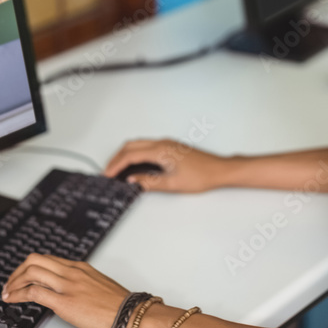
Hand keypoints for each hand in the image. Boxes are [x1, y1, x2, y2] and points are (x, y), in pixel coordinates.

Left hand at [1, 254, 128, 327]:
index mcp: (80, 267)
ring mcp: (67, 285)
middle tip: (10, 283)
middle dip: (17, 271)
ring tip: (7, 292)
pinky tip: (12, 300)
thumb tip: (69, 292)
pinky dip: (17, 294)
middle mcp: (71, 272)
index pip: (47, 259)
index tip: (22, 277)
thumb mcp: (98, 286)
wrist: (130, 315)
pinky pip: (33, 292)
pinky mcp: (63, 302)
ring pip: (31, 272)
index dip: (29, 267)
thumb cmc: (119, 305)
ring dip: (14, 282)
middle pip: (34, 260)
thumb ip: (81, 284)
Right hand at [104, 139, 228, 192]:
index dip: (116, 165)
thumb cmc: (202, 176)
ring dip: (125, 155)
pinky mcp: (170, 146)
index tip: (107, 175)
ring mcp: (166, 143)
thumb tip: (132, 182)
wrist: (219, 170)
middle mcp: (162, 143)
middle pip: (130, 146)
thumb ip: (149, 182)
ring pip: (138, 144)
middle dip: (116, 158)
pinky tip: (134, 166)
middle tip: (108, 172)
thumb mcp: (172, 184)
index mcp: (161, 150)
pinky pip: (146, 146)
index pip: (130, 155)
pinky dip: (135, 154)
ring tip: (118, 170)